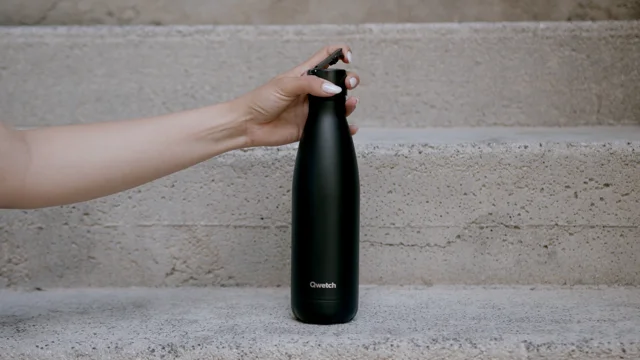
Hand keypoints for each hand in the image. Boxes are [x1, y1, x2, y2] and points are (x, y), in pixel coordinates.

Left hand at [232, 45, 359, 146]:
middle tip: (349, 84)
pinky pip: (331, 125)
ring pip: (337, 104)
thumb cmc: (260, 100)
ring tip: (350, 105)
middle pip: (337, 81)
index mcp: (304, 75)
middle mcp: (310, 91)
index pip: (327, 57)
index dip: (340, 53)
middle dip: (349, 80)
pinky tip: (350, 126)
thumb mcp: (285, 85)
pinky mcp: (310, 127)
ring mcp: (311, 109)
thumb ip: (310, 85)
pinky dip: (344, 126)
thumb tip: (334, 88)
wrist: (247, 124)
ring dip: (349, 104)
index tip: (348, 58)